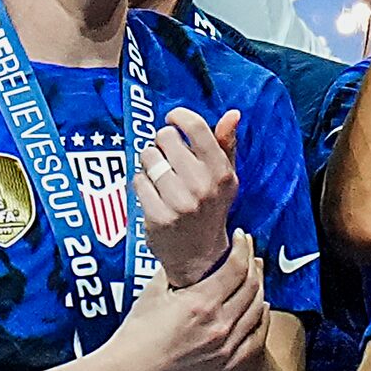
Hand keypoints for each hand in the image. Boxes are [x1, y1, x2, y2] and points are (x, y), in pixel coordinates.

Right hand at [102, 230, 268, 370]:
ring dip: (260, 287)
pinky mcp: (226, 363)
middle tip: (249, 252)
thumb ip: (174, 270)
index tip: (242, 237)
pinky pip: (256, 337)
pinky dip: (262, 318)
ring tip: (255, 275)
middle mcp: (218, 323)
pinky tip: (261, 308)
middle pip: (251, 285)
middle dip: (253, 263)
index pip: (237, 267)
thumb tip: (188, 254)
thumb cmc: (135, 335)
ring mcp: (225, 345)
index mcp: (200, 302)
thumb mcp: (153, 292)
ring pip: (257, 309)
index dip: (244, 247)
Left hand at [135, 106, 241, 283]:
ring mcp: (179, 202)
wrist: (199, 256)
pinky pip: (138, 181)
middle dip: (161, 142)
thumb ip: (226, 144)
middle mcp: (202, 186)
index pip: (196, 128)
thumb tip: (232, 114)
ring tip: (158, 174)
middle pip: (165, 138)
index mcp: (221, 172)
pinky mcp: (158, 217)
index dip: (179, 116)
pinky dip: (141, 182)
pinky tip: (151, 192)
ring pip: (148, 158)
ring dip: (149, 162)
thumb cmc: (211, 208)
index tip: (173, 119)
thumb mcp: (226, 178)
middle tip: (166, 155)